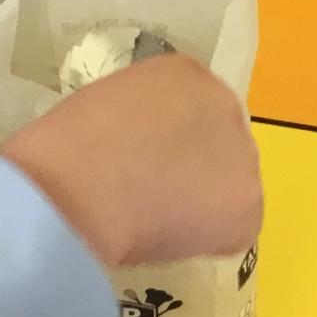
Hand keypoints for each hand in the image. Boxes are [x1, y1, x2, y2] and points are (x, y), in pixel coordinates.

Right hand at [0, 53, 260, 268]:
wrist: (74, 187)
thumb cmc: (69, 147)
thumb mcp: (104, 106)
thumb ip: (139, 119)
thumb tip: (142, 148)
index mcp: (184, 74)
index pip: (193, 112)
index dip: (169, 146)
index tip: (142, 162)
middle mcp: (224, 104)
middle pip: (218, 146)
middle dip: (193, 172)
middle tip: (152, 195)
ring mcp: (243, 155)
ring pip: (229, 189)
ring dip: (200, 206)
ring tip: (154, 220)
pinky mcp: (247, 205)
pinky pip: (230, 231)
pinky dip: (204, 243)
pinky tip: (167, 239)